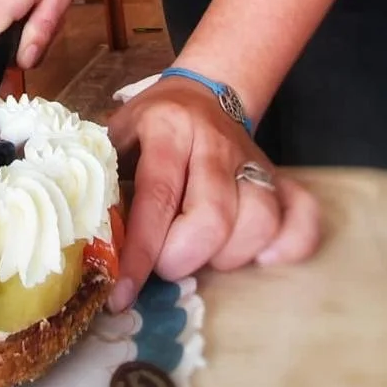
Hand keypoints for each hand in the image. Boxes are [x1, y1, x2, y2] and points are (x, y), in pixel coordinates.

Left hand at [106, 80, 321, 310]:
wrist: (204, 92)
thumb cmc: (150, 126)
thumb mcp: (116, 135)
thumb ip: (100, 178)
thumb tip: (84, 240)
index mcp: (168, 129)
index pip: (157, 197)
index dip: (141, 252)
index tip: (123, 294)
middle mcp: (215, 144)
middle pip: (214, 217)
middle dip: (184, 257)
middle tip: (167, 262)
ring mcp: (254, 160)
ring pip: (260, 222)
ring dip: (230, 257)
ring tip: (206, 255)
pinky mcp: (281, 177)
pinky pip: (302, 215)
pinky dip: (289, 246)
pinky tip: (262, 258)